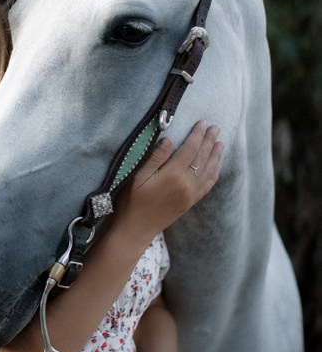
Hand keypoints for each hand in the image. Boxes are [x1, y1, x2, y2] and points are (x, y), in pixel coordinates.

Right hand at [117, 121, 222, 245]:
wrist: (136, 228)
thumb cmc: (132, 201)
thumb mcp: (137, 176)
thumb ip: (155, 157)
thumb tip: (169, 139)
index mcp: (173, 175)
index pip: (190, 149)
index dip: (198, 135)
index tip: (203, 123)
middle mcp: (186, 184)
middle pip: (202, 158)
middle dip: (210, 141)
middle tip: (216, 127)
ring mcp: (190, 194)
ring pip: (209, 171)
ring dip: (216, 156)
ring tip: (221, 143)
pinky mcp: (190, 202)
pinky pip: (208, 185)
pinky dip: (214, 173)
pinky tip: (216, 166)